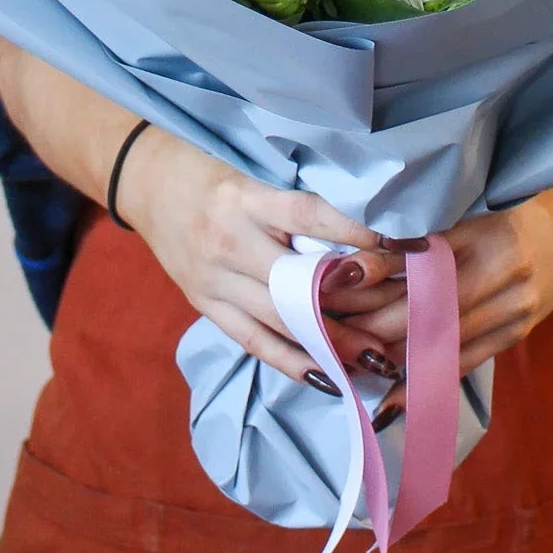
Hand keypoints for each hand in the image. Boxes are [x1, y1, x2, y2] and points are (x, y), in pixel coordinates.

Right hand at [116, 128, 411, 390]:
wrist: (146, 183)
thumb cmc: (212, 173)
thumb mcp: (254, 176)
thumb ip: (299, 206)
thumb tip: (365, 229)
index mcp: (246, 199)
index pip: (311, 216)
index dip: (358, 232)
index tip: (406, 245)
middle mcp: (229, 241)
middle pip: (297, 283)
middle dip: (353, 307)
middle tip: (404, 324)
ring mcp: (213, 278)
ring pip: (279, 320)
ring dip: (331, 344)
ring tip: (376, 361)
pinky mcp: (205, 304)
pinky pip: (252, 341)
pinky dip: (291, 362)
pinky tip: (328, 379)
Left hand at [327, 129, 552, 403]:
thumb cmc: (504, 215)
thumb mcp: (464, 213)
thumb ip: (417, 238)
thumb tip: (352, 259)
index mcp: (484, 234)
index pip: (419, 261)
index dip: (372, 276)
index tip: (330, 285)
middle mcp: (502, 274)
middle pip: (427, 307)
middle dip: (372, 322)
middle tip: (327, 331)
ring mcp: (513, 309)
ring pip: (443, 340)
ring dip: (393, 355)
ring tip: (347, 363)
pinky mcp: (515, 334)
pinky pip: (465, 363)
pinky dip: (427, 380)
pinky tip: (392, 397)